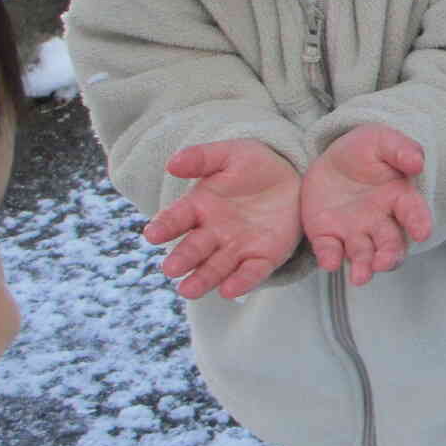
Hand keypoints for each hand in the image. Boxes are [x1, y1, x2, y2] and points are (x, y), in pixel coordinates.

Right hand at [144, 140, 302, 299]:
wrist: (292, 176)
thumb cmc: (254, 165)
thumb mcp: (230, 154)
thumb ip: (202, 158)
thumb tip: (172, 164)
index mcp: (200, 206)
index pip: (177, 218)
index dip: (164, 226)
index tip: (152, 234)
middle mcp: (214, 232)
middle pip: (194, 248)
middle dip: (182, 258)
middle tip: (170, 269)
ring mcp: (238, 246)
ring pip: (216, 266)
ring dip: (203, 279)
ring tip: (188, 290)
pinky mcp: (264, 256)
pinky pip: (252, 271)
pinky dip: (241, 282)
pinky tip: (229, 291)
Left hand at [300, 126, 431, 286]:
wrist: (329, 158)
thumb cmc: (364, 150)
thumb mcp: (381, 140)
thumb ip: (400, 149)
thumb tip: (417, 162)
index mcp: (399, 197)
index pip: (414, 213)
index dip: (420, 223)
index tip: (422, 232)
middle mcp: (380, 220)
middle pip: (390, 244)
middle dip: (389, 256)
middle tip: (383, 263)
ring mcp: (354, 231)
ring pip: (363, 254)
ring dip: (364, 267)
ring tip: (360, 277)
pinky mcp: (328, 235)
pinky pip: (330, 250)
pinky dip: (330, 258)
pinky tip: (330, 262)